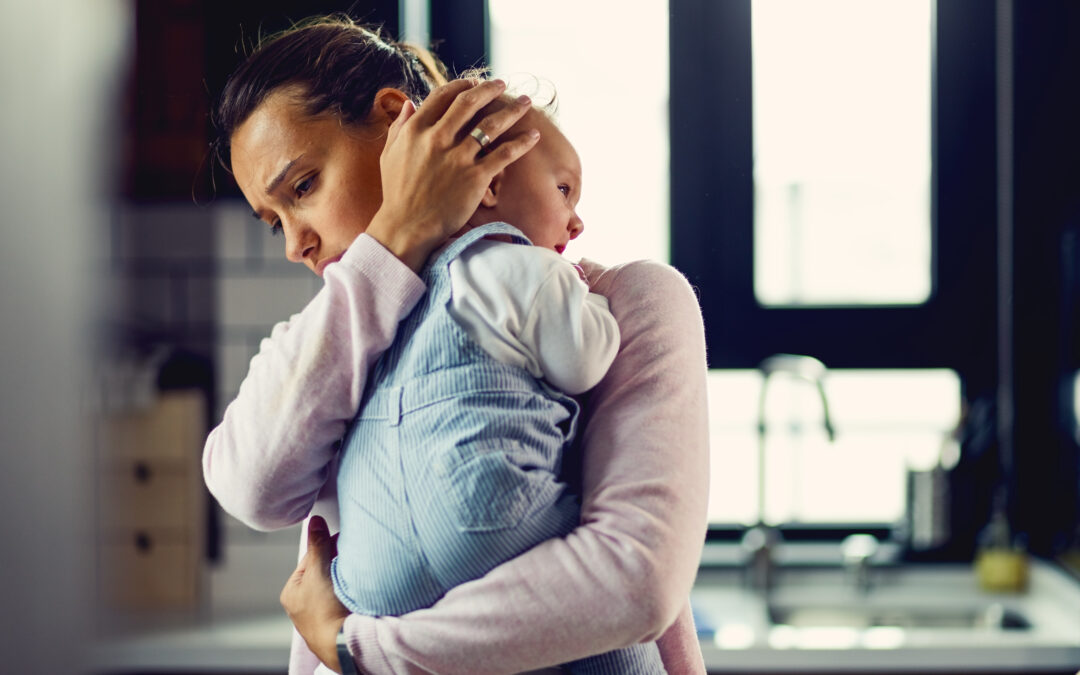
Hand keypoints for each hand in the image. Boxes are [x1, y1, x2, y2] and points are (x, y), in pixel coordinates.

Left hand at [281, 516, 349, 672]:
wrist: (343, 643)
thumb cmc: (324, 613)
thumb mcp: (318, 571)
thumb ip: (317, 545)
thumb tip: (314, 522)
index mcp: (292, 592)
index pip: (310, 558)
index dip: (326, 547)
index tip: (340, 540)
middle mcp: (304, 604)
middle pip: (324, 570)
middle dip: (337, 562)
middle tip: (349, 557)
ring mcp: (322, 613)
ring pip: (336, 583)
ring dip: (346, 576)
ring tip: (354, 574)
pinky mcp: (338, 619)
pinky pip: (346, 596)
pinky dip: (352, 589)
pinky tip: (358, 588)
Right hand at [366, 78, 539, 271]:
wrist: (407, 227)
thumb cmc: (397, 194)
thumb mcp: (390, 155)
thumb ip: (399, 127)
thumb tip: (409, 104)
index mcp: (416, 130)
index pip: (442, 96)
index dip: (461, 85)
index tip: (473, 83)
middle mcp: (438, 138)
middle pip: (469, 102)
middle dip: (489, 89)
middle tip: (502, 84)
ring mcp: (458, 158)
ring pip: (491, 124)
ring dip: (512, 110)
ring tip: (525, 102)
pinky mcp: (475, 177)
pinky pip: (504, 154)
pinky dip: (522, 142)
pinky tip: (534, 135)